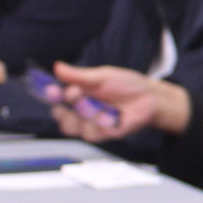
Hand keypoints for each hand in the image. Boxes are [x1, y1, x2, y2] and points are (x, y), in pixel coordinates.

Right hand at [50, 62, 187, 138]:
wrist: (150, 98)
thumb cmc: (127, 85)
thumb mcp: (102, 77)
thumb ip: (79, 76)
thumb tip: (58, 67)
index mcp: (78, 94)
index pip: (57, 97)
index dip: (52, 95)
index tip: (53, 90)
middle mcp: (82, 110)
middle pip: (60, 117)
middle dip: (63, 110)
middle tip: (76, 96)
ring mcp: (92, 124)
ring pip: (74, 127)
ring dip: (86, 114)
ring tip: (101, 105)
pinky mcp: (103, 134)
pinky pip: (92, 134)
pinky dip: (100, 124)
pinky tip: (111, 116)